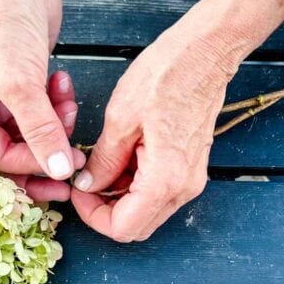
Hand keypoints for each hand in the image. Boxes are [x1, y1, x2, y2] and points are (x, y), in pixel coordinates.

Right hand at [0, 0, 84, 200]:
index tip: (65, 167)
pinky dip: (59, 107)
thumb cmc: (3, 18)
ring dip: (57, 125)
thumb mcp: (21, 83)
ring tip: (67, 101)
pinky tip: (62, 83)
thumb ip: (40, 130)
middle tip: (76, 161)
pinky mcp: (22, 92)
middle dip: (47, 155)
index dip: (33, 166)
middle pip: (13, 157)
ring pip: (34, 139)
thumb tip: (59, 170)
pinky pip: (45, 118)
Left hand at [71, 0, 283, 240]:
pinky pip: (158, 192)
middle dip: (105, 211)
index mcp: (164, 180)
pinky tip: (120, 158)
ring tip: (100, 165)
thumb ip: (104, 160)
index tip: (78, 190)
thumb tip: (88, 184)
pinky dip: (134, 186)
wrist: (205, 54)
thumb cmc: (165, 77)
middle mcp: (183, 188)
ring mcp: (190, 180)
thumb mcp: (121, 118)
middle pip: (137, 227)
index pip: (123, 228)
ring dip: (119, 198)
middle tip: (84, 182)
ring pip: (147, 211)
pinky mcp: (190, 168)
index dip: (93, 216)